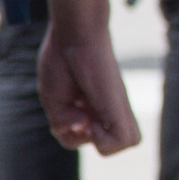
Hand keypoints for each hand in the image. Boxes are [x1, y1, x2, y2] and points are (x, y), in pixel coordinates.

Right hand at [31, 20, 143, 155]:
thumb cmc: (61, 61)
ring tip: (87, 113)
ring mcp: (116, 109)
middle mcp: (108, 109)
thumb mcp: (54, 101)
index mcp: (93, 107)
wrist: (74, 35)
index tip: (68, 111)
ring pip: (121, 144)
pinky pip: (124, 141)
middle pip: (106, 143)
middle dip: (88, 139)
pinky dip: (104, 139)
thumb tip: (85, 128)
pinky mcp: (120, 107)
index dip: (74, 135)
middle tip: (80, 114)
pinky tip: (91, 115)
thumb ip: (63, 125)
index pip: (86, 137)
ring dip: (98, 140)